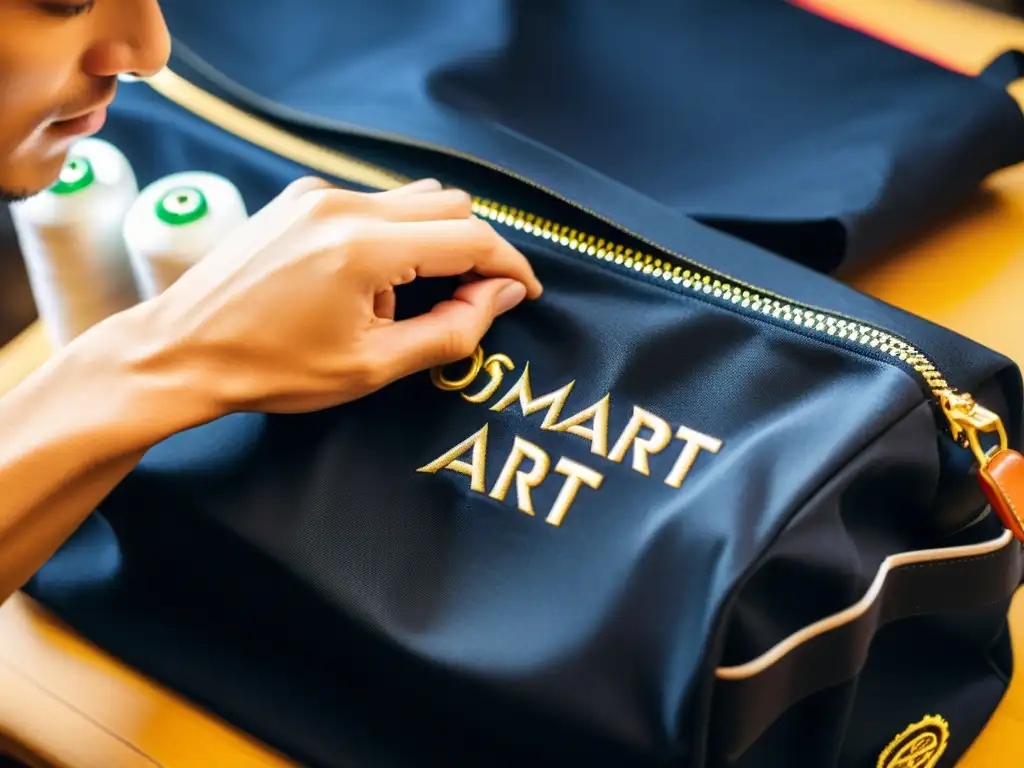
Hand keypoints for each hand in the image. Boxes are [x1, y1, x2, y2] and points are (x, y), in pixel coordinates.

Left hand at [117, 177, 542, 415]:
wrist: (181, 351)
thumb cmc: (272, 369)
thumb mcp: (374, 366)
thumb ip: (453, 330)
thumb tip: (501, 295)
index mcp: (364, 247)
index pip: (471, 237)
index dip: (509, 265)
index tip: (524, 293)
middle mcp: (343, 205)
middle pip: (450, 204)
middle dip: (476, 249)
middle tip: (474, 301)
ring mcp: (317, 194)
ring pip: (414, 199)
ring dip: (435, 241)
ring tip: (414, 297)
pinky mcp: (299, 197)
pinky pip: (373, 202)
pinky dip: (395, 234)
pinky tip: (371, 281)